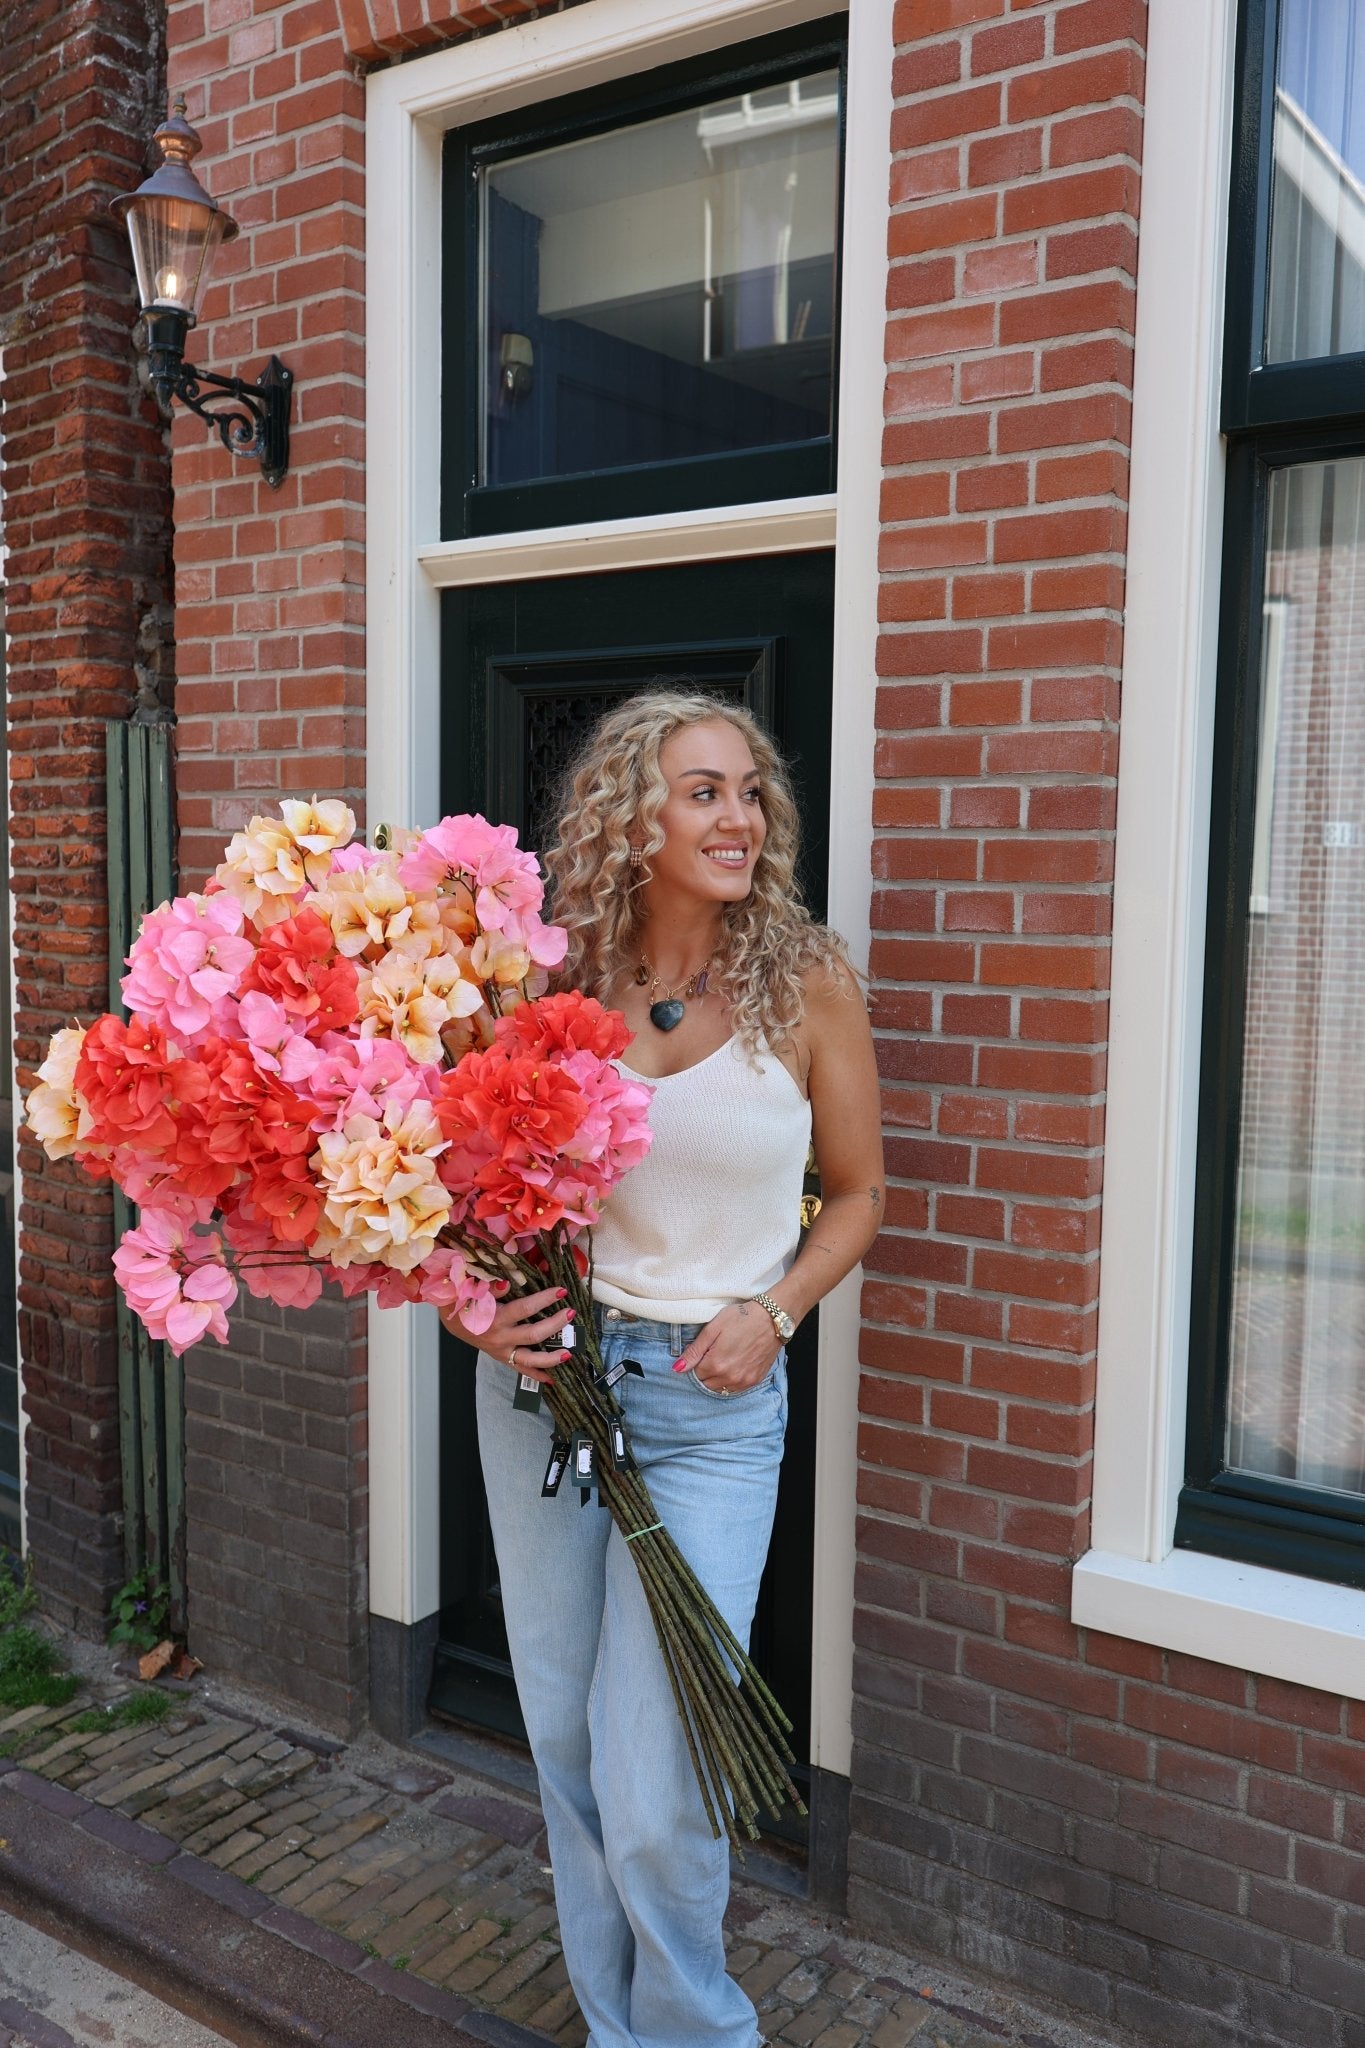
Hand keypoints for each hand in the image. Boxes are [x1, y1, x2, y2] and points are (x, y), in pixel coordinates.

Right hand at [439, 1285, 572, 1383]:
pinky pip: (522, 1370)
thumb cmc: (468, 1302)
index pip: (525, 1308)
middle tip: (570, 1313)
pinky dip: (536, 1375)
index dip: (544, 1299)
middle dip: (555, 1324)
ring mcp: (503, 1351)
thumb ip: (493, 1287)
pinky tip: (552, 1379)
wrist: (455, 1321)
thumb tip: (508, 1281)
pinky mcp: (503, 1359)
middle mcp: (501, 1337)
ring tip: (569, 1353)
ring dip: (551, 1358)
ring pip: (530, 1359)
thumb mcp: (477, 1291)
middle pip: (533, 1335)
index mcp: (496, 1318)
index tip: (561, 1290)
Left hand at [674, 1300, 781, 1394]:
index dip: (698, 1361)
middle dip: (706, 1371)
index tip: (706, 1349)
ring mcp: (743, 1381)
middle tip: (715, 1352)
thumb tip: (677, 1368)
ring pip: (720, 1388)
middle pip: (706, 1383)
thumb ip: (694, 1351)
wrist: (772, 1318)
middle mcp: (729, 1377)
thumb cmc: (742, 1318)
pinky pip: (735, 1389)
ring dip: (718, 1377)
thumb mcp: (713, 1328)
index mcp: (715, 1364)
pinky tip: (735, 1364)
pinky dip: (731, 1380)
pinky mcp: (754, 1380)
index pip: (695, 1373)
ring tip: (726, 1357)